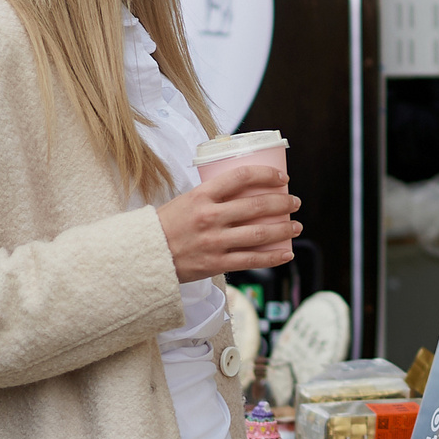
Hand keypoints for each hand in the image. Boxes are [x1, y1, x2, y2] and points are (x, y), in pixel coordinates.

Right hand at [157, 163, 299, 283]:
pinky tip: (286, 253)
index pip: (241, 177)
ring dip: (284, 229)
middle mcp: (210, 217)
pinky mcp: (216, 263)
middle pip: (257, 206)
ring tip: (296, 226)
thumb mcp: (184, 201)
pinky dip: (273, 257)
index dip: (267, 174)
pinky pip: (251, 260)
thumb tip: (242, 191)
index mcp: (201, 196)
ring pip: (259, 234)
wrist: (142, 257)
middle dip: (282, 203)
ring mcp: (214, 242)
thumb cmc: (163, 227)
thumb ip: (211, 197)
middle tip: (294, 202)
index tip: (282, 177)